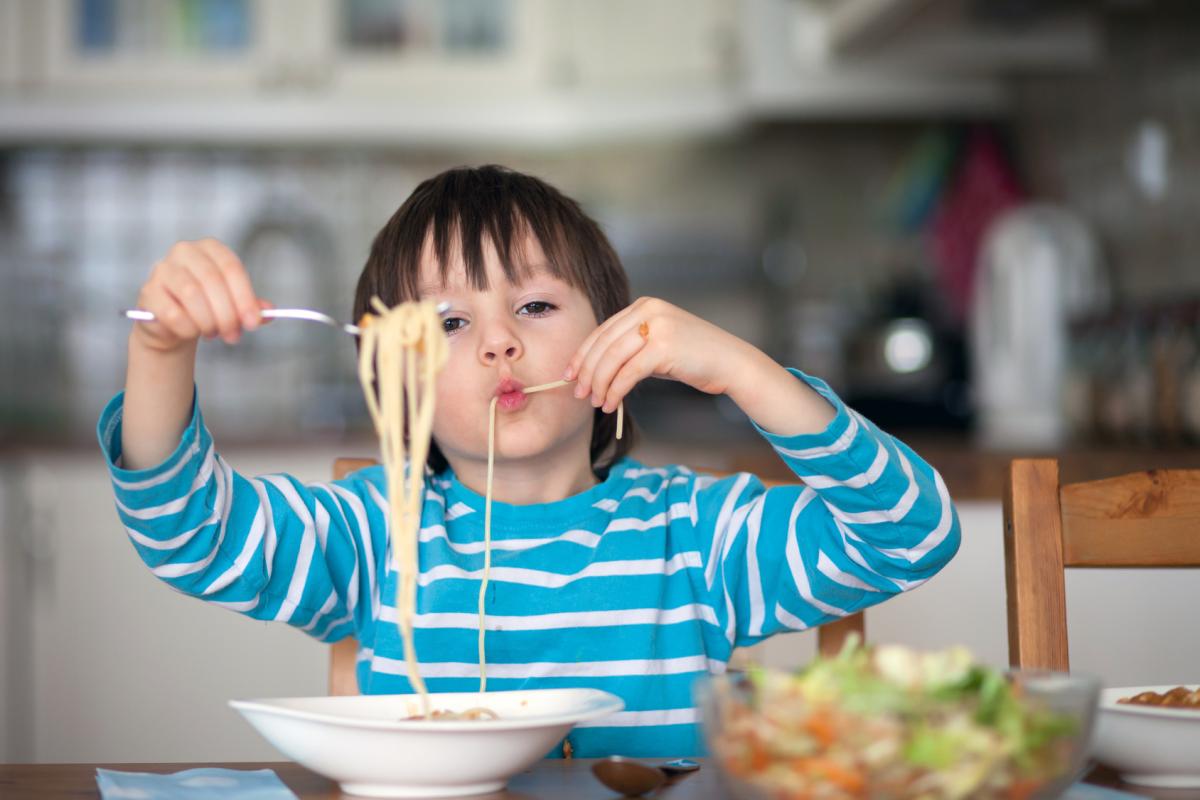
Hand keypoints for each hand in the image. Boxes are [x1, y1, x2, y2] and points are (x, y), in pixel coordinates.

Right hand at [131, 238, 269, 352]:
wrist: (171, 323)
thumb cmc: (207, 307)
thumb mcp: (232, 304)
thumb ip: (251, 306)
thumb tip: (269, 313)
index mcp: (209, 248)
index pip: (231, 267)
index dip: (244, 297)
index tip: (253, 322)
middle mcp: (184, 252)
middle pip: (213, 280)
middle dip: (228, 313)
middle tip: (234, 336)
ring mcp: (162, 270)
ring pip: (192, 295)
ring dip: (209, 321)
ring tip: (214, 333)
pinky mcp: (149, 292)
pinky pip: (173, 313)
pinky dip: (189, 328)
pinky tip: (192, 332)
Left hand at [564, 297, 761, 412]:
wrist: (731, 363)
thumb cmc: (694, 358)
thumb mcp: (658, 344)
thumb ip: (630, 347)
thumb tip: (593, 369)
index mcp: (644, 305)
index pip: (603, 330)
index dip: (583, 354)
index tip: (570, 373)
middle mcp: (648, 310)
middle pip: (604, 344)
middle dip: (587, 372)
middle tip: (578, 393)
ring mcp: (657, 326)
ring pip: (612, 359)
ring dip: (599, 384)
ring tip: (596, 402)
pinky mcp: (664, 347)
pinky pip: (628, 373)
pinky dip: (616, 391)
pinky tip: (612, 404)